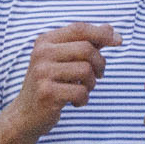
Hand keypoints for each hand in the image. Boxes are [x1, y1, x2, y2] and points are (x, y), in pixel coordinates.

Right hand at [10, 20, 117, 138]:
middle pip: (86, 48)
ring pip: (86, 70)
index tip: (119, 41)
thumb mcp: (63, 60)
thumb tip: (110, 29)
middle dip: (100, 63)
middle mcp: (42, 53)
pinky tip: (75, 102)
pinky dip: (84, 99)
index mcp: (45, 41)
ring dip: (92, 83)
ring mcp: (42, 73)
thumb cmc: (49, 84)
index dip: (102, 33)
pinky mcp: (47, 93)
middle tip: (99, 75)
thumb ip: (85, 43)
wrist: (25, 114)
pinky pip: (81, 92)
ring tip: (83, 89)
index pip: (79, 28)